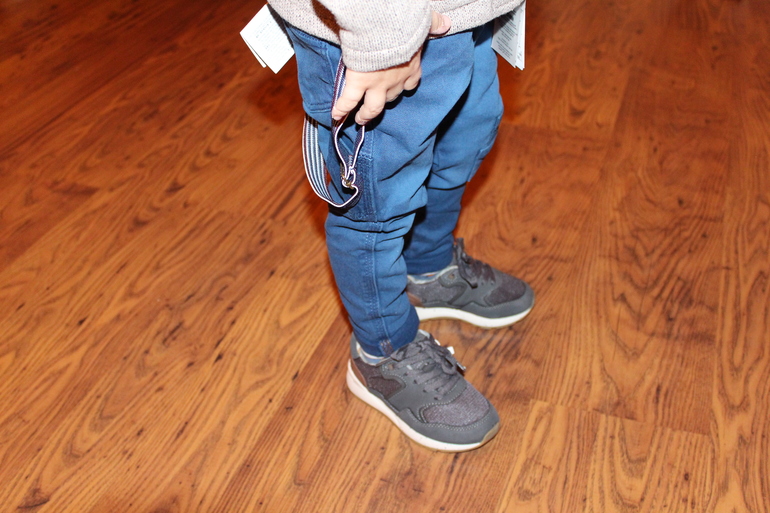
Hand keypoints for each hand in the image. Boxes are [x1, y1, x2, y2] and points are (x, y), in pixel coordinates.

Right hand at [331, 11, 450, 124]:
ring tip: (360, 120)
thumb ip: (434, 25)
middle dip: (385, 102)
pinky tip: (336, 116)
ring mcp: (376, 85)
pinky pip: (348, 100)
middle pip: (391, 97)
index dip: (406, 86)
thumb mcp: (424, 23)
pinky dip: (341, 109)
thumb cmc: (406, 25)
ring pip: (372, 107)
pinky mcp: (358, 82)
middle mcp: (395, 81)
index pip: (411, 82)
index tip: (404, 90)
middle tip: (378, 107)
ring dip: (366, 115)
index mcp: (410, 67)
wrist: (387, 29)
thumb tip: (446, 24)